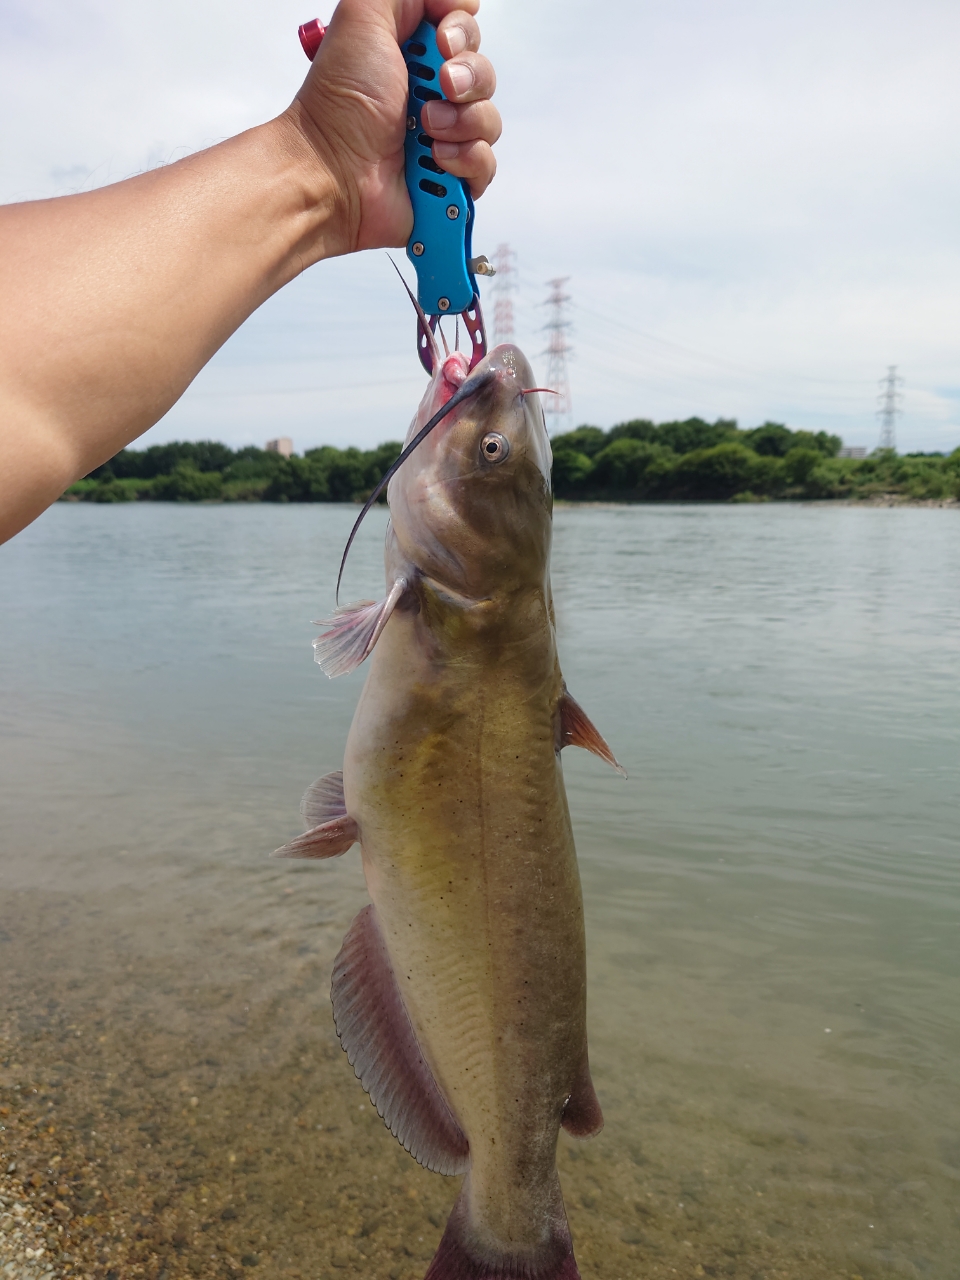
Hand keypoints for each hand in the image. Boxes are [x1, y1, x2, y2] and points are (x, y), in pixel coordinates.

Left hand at [287, 0, 500, 253]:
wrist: (334, 168)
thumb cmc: (342, 101)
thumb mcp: (364, 15)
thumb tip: (459, 0)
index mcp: (415, 57)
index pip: (466, 35)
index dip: (462, 35)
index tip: (443, 44)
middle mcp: (431, 95)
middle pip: (484, 75)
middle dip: (466, 80)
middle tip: (439, 89)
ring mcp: (443, 139)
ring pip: (489, 120)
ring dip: (461, 123)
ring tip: (426, 130)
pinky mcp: (450, 178)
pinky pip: (485, 164)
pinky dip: (465, 160)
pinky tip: (435, 159)